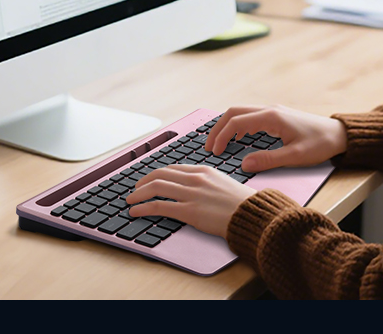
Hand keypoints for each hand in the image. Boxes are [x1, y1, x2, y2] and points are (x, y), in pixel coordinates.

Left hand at [125, 165, 255, 237]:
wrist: (252, 214)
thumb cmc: (243, 203)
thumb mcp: (224, 184)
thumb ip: (208, 183)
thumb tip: (196, 189)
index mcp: (203, 170)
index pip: (173, 168)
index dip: (157, 174)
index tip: (150, 180)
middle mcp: (194, 179)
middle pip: (159, 175)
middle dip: (143, 182)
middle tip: (135, 189)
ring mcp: (191, 194)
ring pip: (155, 188)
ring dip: (138, 194)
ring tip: (130, 200)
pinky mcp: (189, 211)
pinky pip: (158, 206)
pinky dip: (143, 208)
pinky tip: (135, 211)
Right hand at [205, 105, 347, 172]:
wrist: (339, 134)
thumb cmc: (320, 144)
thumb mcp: (295, 156)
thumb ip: (269, 160)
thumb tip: (244, 165)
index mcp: (272, 117)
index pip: (237, 121)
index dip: (221, 136)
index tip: (215, 151)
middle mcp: (270, 110)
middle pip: (234, 112)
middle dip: (218, 128)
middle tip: (208, 146)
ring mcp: (273, 111)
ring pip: (241, 112)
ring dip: (227, 125)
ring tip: (218, 143)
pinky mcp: (276, 116)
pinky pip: (250, 116)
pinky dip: (238, 125)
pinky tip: (237, 138)